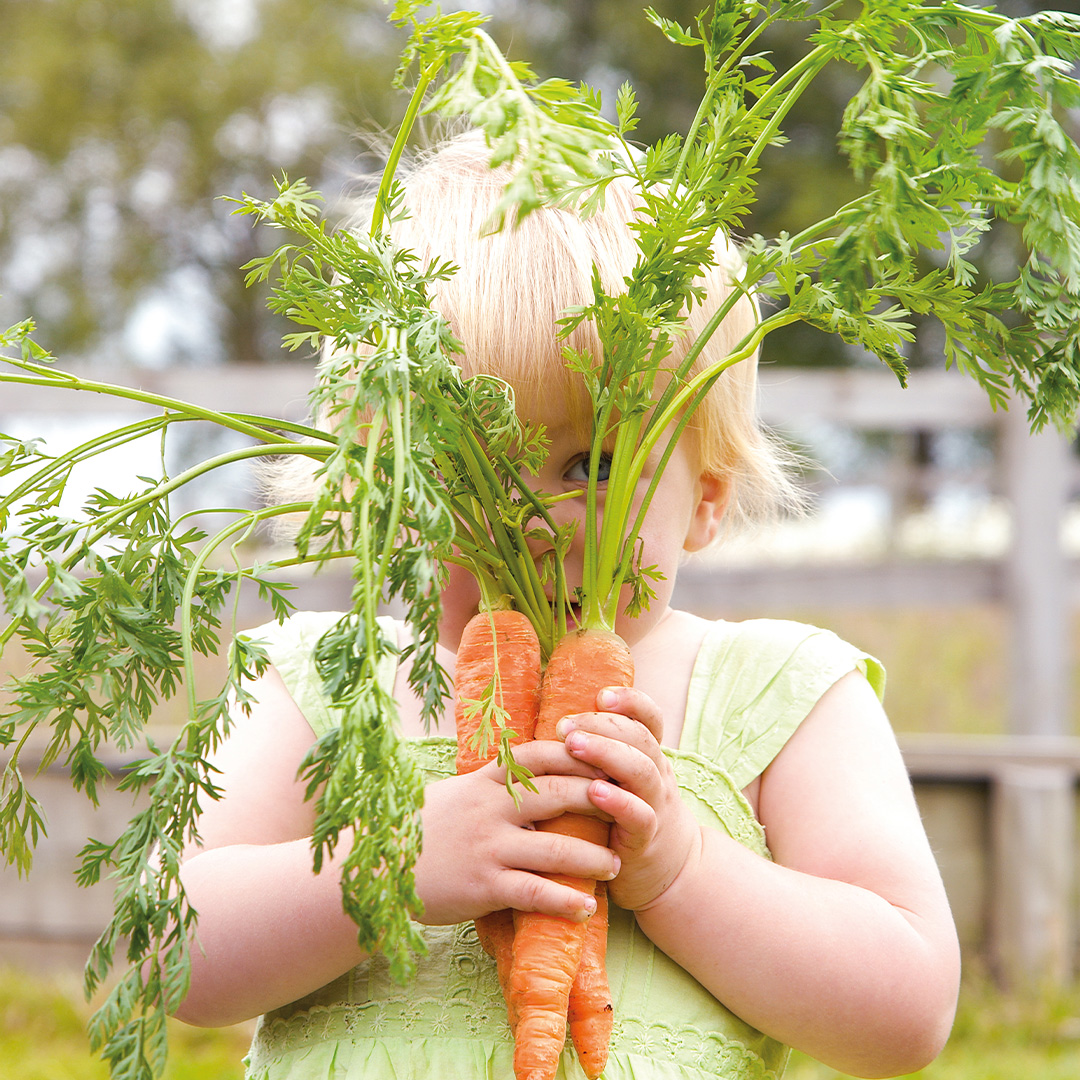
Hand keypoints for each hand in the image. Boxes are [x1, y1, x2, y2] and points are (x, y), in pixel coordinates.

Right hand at [412, 739, 619, 925]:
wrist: (376, 868)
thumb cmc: (417, 829)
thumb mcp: (454, 794)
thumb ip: (491, 785)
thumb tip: (528, 773)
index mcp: (484, 781)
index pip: (540, 756)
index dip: (578, 755)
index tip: (608, 758)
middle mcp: (490, 808)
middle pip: (558, 794)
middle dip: (599, 800)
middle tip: (628, 809)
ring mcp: (488, 847)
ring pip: (556, 847)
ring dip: (593, 857)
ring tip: (615, 863)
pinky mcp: (483, 886)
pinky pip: (535, 892)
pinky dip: (565, 900)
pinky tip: (585, 907)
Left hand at [556, 686, 700, 911]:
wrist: (665, 871)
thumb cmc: (625, 816)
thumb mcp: (620, 779)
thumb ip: (598, 753)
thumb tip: (549, 720)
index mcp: (647, 755)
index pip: (649, 718)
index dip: (630, 701)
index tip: (601, 694)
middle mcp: (656, 774)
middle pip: (639, 738)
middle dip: (602, 725)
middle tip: (565, 725)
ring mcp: (655, 805)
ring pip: (641, 770)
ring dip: (606, 754)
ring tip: (574, 746)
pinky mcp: (646, 839)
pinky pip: (640, 816)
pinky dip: (618, 802)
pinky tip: (594, 792)